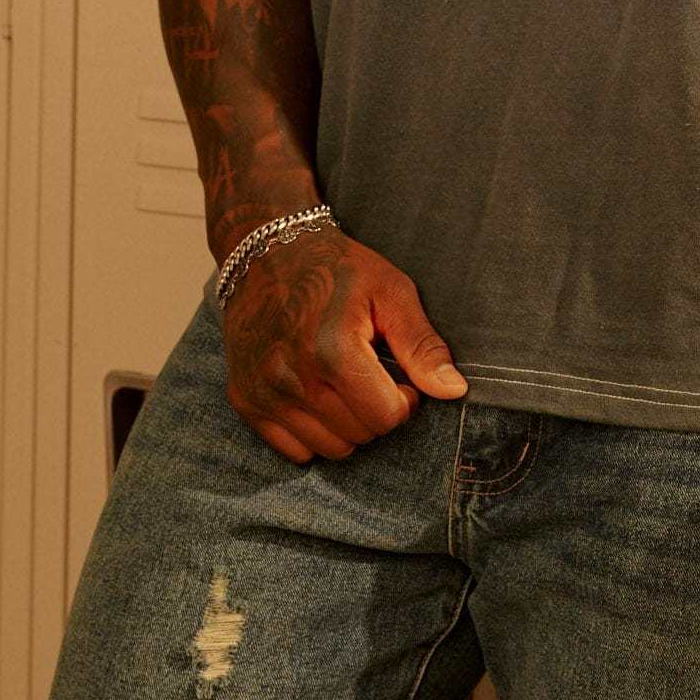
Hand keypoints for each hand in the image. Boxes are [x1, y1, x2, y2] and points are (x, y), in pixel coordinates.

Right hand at [221, 225, 468, 462]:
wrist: (267, 249)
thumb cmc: (337, 269)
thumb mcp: (391, 291)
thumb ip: (421, 344)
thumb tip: (455, 390)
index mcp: (334, 350)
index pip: (386, 417)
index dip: (405, 400)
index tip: (400, 376)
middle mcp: (294, 378)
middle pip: (359, 436)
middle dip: (377, 410)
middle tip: (373, 375)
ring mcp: (264, 392)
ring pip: (329, 449)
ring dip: (347, 425)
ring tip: (346, 383)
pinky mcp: (245, 399)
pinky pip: (294, 450)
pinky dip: (312, 432)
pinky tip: (317, 394)